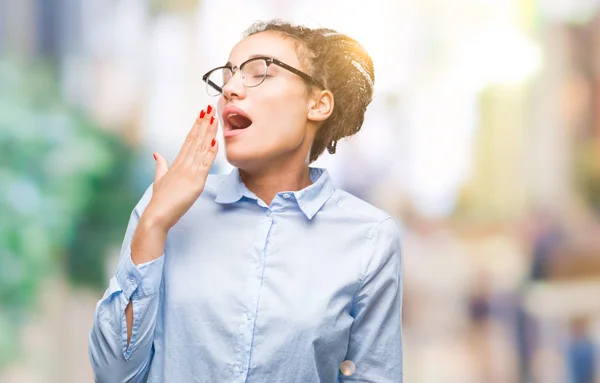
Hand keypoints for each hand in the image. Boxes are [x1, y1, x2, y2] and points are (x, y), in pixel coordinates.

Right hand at [142, 105, 218, 231]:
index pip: (188, 140)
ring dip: (208, 131)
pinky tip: (215, 141)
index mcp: (176, 163)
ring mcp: (189, 171)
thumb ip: (160, 166)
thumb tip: (157, 154)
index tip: (202, 114)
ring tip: (214, 117)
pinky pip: (205, 163)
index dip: (196, 126)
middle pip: (195, 139)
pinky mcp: (195, 181)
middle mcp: (183, 164)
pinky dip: (211, 152)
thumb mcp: (159, 180)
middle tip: (210, 107)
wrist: (157, 215)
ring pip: (201, 147)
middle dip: (203, 123)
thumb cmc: (159, 201)